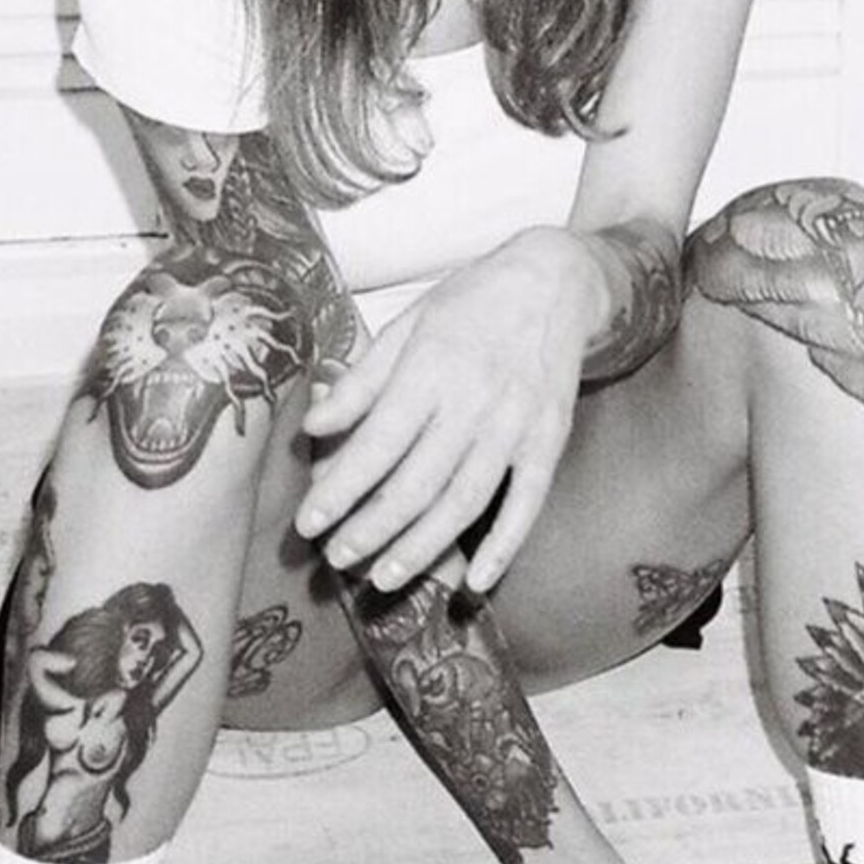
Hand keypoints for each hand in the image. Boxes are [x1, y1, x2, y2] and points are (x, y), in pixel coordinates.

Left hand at [296, 229, 600, 592]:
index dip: (340, 489)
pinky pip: (528, 503)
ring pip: (464, 501)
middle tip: (336, 558)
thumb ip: (362, 381)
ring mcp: (516, 426)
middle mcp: (474, 402)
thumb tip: (313, 424)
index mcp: (431, 369)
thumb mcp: (407, 325)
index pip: (377, 443)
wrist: (555, 282)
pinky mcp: (549, 442)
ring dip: (422, 547)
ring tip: (383, 578)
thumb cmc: (470, 303)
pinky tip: (476, 581)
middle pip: (416, 483)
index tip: (308, 523)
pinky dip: (505, 546)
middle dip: (370, 528)